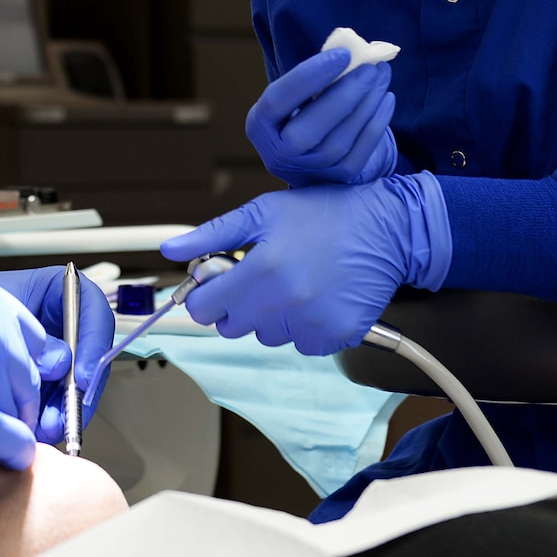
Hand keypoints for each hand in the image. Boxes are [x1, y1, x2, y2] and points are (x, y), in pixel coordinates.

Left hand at [0, 267, 115, 441]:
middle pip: (91, 355)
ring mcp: (57, 355)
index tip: (84, 375)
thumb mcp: (0, 310)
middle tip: (66, 413)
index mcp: (58, 292)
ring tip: (47, 427)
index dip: (95, 341)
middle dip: (80, 388)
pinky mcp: (47, 381)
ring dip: (65, 409)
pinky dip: (51, 418)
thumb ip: (34, 334)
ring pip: (77, 384)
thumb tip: (60, 364)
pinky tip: (38, 430)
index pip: (92, 307)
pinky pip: (59, 402)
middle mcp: (63, 325)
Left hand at [160, 175, 448, 355]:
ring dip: (272, 317)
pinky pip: (302, 345)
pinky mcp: (337, 336)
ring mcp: (313, 323)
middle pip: (233, 328)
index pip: (205, 309)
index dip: (206, 296)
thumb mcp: (263, 211)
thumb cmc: (324, 213)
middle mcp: (285, 302)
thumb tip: (170, 250)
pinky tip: (317, 297)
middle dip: (238, 305)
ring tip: (295, 282)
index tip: (217, 284)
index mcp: (261, 268)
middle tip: (260, 278)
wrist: (386, 227)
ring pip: (268, 337)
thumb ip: (213, 234)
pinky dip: (304, 328)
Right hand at [246, 48, 397, 186]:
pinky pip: (360, 153)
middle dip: (344, 95)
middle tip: (370, 68)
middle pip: (309, 129)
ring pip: (339, 142)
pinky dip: (376, 124)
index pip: (278, 100)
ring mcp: (309, 170)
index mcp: (260, 125)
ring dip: (365, 105)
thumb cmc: (300, 112)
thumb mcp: (292, 97)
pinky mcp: (337, 179)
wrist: (307, 157)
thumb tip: (350, 53)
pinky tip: (386, 99)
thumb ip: (313, 78)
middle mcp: (279, 154)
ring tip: (381, 76)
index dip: (308, 77)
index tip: (342, 54)